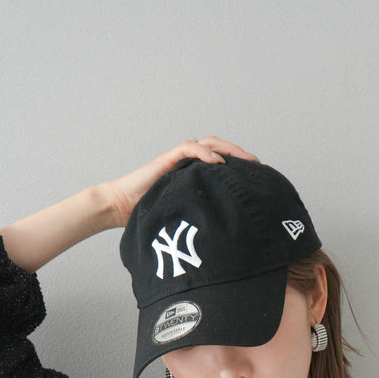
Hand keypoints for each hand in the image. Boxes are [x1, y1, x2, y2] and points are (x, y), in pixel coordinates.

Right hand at [102, 137, 259, 228]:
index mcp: (193, 174)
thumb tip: (224, 234)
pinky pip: (188, 149)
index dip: (239, 165)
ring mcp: (177, 160)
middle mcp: (187, 163)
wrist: (120, 207)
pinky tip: (218, 162)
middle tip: (258, 166)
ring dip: (228, 149)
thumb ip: (199, 215)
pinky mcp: (166, 160)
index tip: (257, 177)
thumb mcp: (182, 216)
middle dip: (240, 154)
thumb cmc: (150, 214)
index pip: (221, 161)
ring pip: (208, 143)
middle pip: (219, 148)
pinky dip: (205, 153)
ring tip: (244, 160)